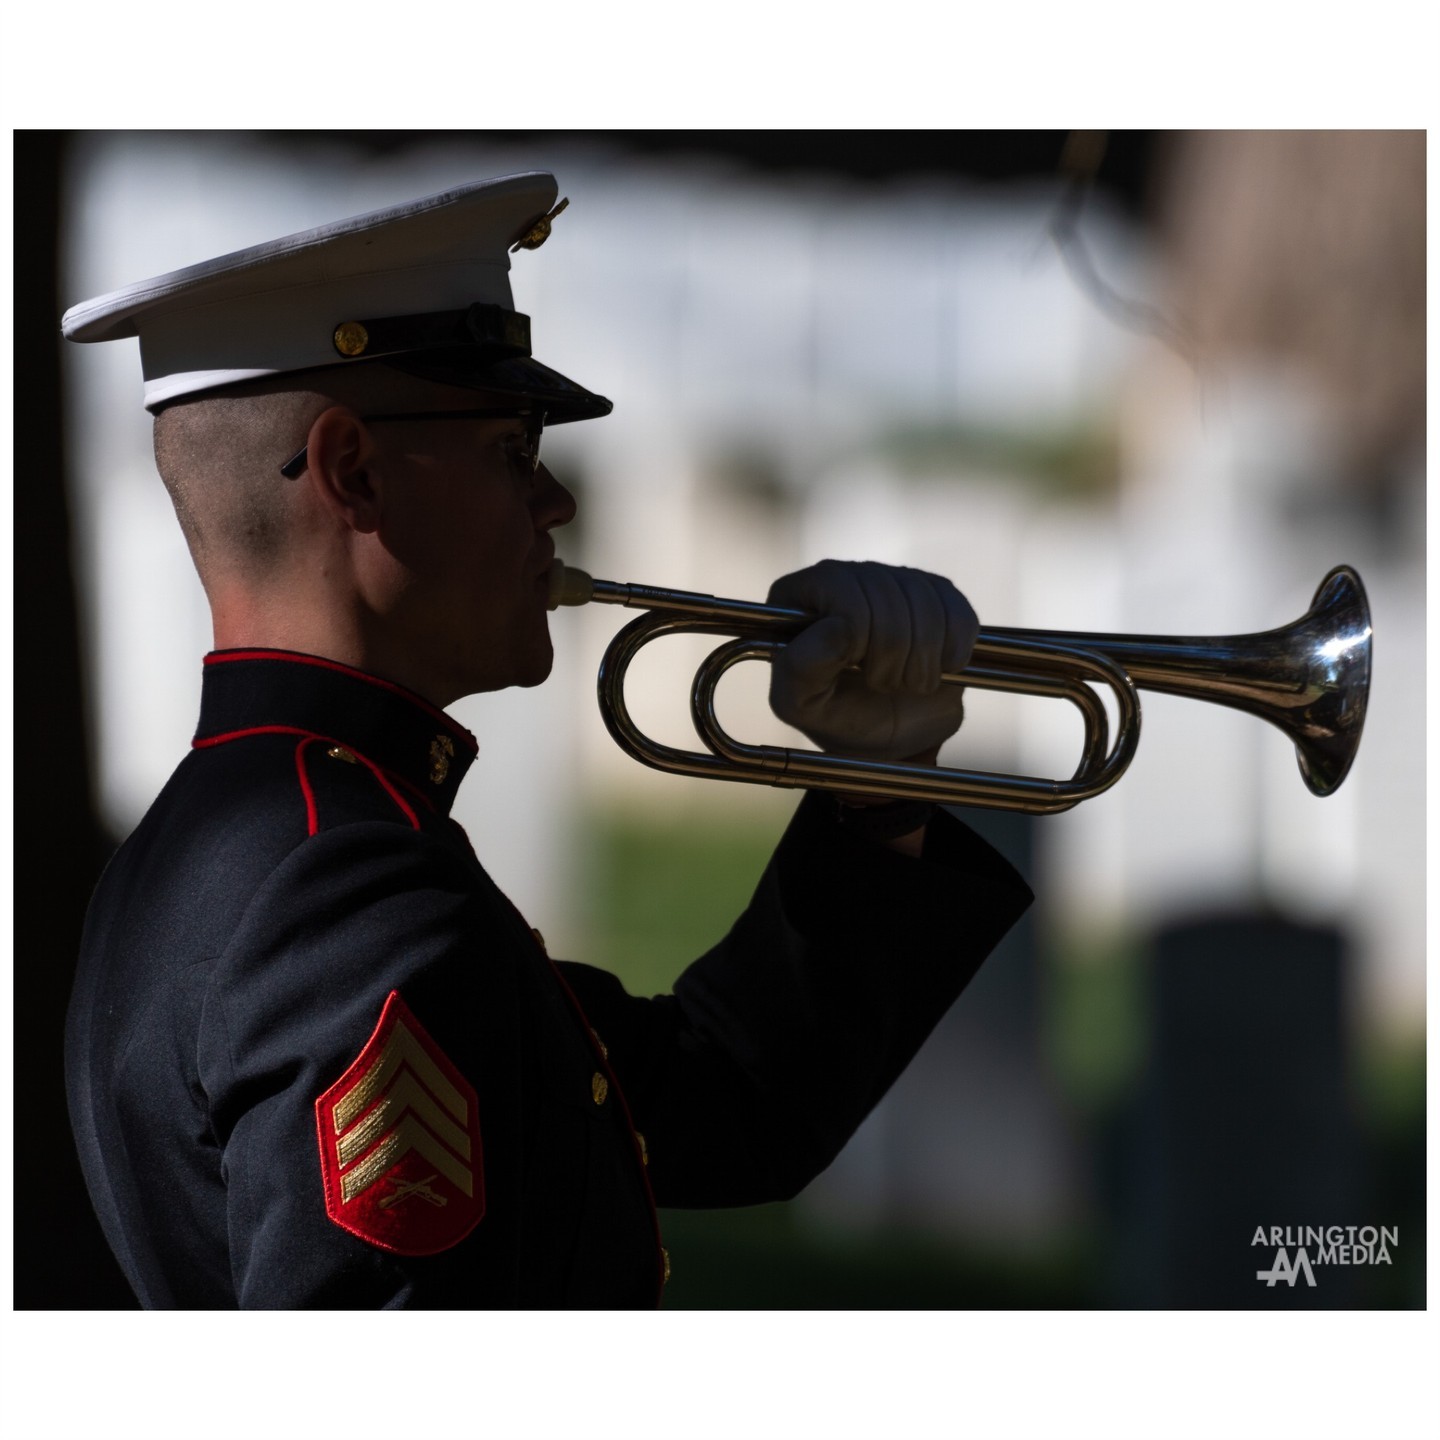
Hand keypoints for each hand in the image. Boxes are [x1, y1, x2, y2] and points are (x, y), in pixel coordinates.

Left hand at [767, 560, 977, 760]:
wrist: (891, 736)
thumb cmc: (837, 717)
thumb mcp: (801, 705)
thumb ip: (801, 668)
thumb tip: (837, 628)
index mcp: (796, 594)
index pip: (843, 592)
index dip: (861, 638)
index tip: (858, 671)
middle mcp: (841, 576)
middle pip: (887, 593)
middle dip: (893, 654)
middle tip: (884, 685)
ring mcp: (889, 579)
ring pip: (925, 600)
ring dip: (923, 659)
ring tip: (906, 683)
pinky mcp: (934, 593)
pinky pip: (957, 610)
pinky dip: (954, 650)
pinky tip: (937, 668)